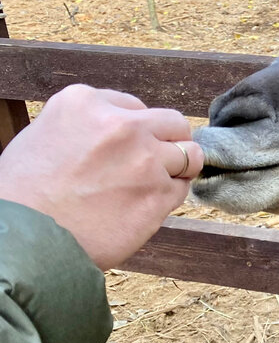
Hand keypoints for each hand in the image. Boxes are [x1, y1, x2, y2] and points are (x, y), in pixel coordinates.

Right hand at [0, 85, 204, 269]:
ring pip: (190, 154)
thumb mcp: (44, 136)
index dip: (135, 128)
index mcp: (84, 102)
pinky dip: (168, 198)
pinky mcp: (159, 193)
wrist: (23, 240)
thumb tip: (118, 129)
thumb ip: (85, 126)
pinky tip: (140, 208)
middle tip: (155, 161)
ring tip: (151, 186)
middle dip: (170, 141)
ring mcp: (145, 158)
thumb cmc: (25, 195)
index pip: (134, 106)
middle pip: (174, 123)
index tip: (125, 147)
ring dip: (177, 169)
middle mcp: (121, 125)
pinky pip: (181, 188)